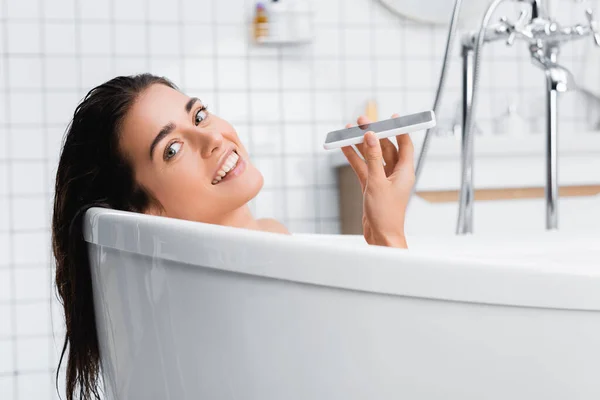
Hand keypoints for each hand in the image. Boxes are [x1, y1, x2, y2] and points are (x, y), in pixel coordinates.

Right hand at [341, 114, 414, 247]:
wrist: (380, 237)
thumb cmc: (385, 214)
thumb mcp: (377, 182)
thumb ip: (372, 158)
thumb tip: (371, 137)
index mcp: (405, 172)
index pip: (405, 144)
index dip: (399, 130)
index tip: (392, 118)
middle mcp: (395, 174)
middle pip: (385, 148)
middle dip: (374, 135)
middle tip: (362, 122)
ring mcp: (383, 180)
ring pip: (371, 157)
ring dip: (361, 145)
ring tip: (349, 131)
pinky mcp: (372, 186)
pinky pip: (363, 167)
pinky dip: (354, 158)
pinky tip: (344, 148)